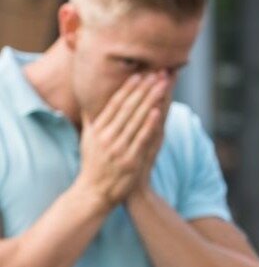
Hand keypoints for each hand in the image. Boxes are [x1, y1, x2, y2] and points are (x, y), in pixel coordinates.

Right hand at [77, 74, 167, 210]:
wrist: (95, 193)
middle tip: (157, 73)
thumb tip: (87, 100)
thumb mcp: (88, 140)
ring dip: (150, 100)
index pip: (115, 103)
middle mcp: (107, 136)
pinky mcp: (129, 160)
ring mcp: (118, 148)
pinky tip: (157, 111)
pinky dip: (149, 124)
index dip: (128, 88)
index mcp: (98, 129)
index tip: (139, 74)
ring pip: (137, 119)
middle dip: (144, 89)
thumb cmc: (94, 165)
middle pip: (128, 107)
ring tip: (162, 85)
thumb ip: (91, 120)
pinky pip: (141, 138)